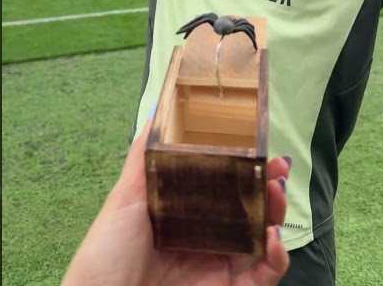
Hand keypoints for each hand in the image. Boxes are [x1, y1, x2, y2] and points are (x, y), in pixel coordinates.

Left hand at [62, 105, 290, 285]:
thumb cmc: (105, 255)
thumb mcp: (123, 200)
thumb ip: (145, 159)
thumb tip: (157, 113)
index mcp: (183, 215)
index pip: (224, 187)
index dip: (245, 167)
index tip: (260, 145)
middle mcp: (204, 239)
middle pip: (250, 211)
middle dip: (269, 186)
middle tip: (278, 166)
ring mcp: (217, 268)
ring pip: (263, 239)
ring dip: (276, 214)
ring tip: (275, 192)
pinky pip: (264, 277)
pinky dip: (277, 257)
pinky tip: (271, 238)